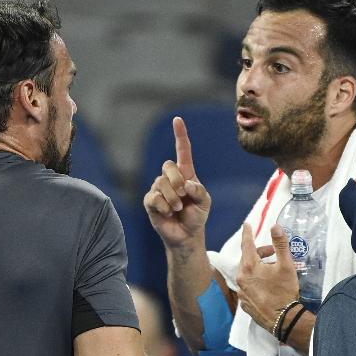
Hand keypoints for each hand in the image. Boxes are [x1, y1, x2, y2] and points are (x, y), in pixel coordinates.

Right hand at [143, 117, 210, 247]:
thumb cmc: (197, 216)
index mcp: (186, 174)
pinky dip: (164, 206)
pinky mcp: (150, 201)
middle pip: (168, 166)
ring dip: (172, 198)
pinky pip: (154, 197)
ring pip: (161, 183)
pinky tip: (167, 212)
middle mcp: (170, 178)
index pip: (183, 151)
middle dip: (178, 181)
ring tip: (177, 208)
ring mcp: (158, 189)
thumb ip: (199, 191)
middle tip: (184, 196)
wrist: (187, 235)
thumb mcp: (205, 203)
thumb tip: (185, 185)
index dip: (180, 135)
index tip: (177, 119)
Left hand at [236, 223, 300, 332]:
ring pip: (247, 273)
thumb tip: (275, 226)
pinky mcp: (244, 303)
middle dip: (259, 253)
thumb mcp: (286, 265)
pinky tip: (267, 285)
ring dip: (257, 268)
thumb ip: (280, 244)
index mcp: (249, 266)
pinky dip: (255, 282)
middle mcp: (241, 278)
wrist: (284, 320)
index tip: (247, 224)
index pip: (247, 244)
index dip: (248, 233)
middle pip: (247, 259)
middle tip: (273, 252)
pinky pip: (248, 287)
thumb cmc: (285, 291)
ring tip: (272, 269)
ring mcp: (241, 292)